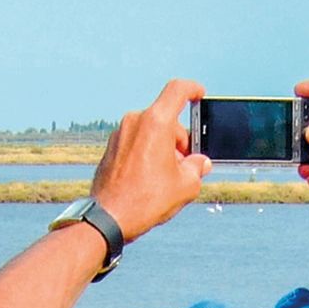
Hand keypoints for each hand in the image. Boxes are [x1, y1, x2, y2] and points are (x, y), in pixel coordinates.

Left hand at [89, 79, 210, 240]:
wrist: (109, 218)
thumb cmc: (146, 200)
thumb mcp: (186, 185)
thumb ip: (198, 168)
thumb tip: (199, 163)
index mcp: (156, 122)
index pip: (177, 90)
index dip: (193, 89)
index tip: (199, 94)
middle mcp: (135, 121)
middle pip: (166, 120)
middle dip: (181, 140)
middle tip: (188, 165)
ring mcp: (120, 134)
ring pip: (150, 132)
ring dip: (164, 148)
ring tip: (168, 178)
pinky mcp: (110, 148)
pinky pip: (136, 143)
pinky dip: (147, 154)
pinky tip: (150, 179)